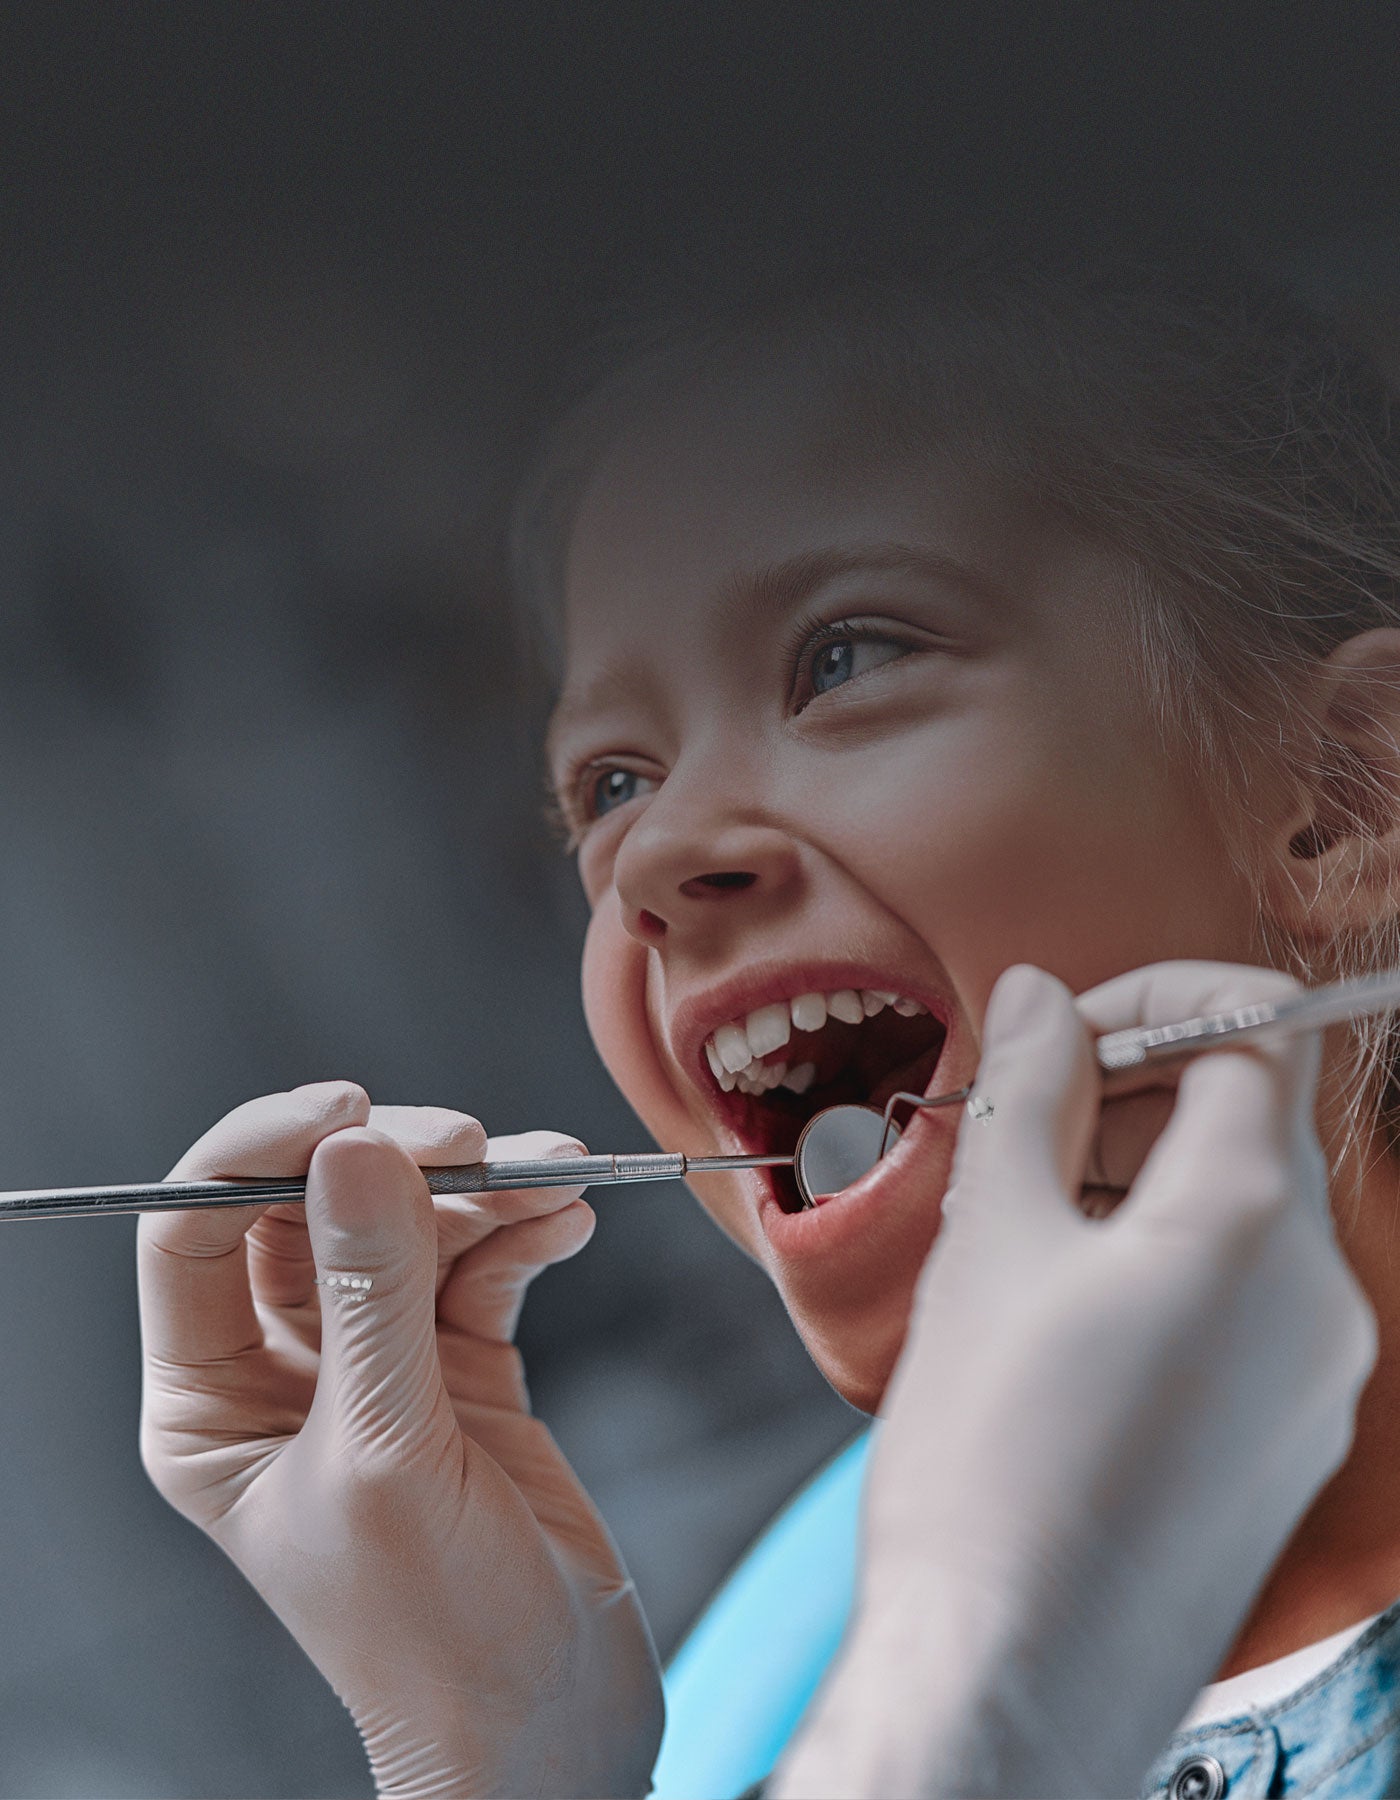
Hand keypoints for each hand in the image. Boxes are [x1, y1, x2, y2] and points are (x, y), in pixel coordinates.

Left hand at [137, 1082, 662, 1798]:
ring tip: (551, 1178)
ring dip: (484, 1189)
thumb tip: (360, 1150)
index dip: (258, 1153)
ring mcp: (378, 1366)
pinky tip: (567, 1223)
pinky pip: (482, 1265)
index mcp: (213, 1403)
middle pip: (315, 1207)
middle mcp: (285, 1372)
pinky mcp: (461, 1370)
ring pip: (410, 1224)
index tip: (348, 1112)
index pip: (196, 1232)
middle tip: (472, 1143)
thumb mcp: (387, 1455)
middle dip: (396, 1161)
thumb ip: (375, 1293)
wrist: (551, 1725)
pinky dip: (526, 1231)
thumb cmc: (433, 1637)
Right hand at [773, 961, 1377, 1799]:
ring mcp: (1315, 1380)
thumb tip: (1041, 996)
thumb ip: (1028, 1092)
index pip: (1253, 1032)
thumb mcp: (991, 1239)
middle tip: (1021, 1128)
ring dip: (1141, 1182)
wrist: (1008, 1676)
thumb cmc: (988, 1463)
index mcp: (1255, 1224)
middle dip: (1134, 1094)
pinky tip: (1062, 1321)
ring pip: (1244, 1217)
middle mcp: (1319, 1296)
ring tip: (1024, 1229)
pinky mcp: (1285, 1444)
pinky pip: (1246, 1307)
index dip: (1153, 1002)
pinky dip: (1165, 1268)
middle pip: (1250, 1123)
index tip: (1060, 1031)